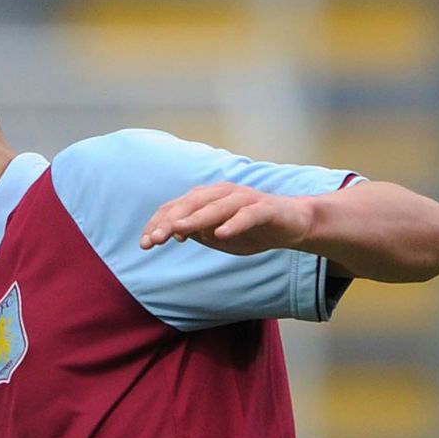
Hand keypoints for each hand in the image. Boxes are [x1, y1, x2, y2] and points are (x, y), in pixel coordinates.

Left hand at [140, 182, 312, 255]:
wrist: (293, 224)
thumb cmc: (252, 229)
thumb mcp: (220, 236)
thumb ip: (199, 232)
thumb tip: (175, 233)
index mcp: (209, 198)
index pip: (178, 207)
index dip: (159, 223)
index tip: (145, 244)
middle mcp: (224, 193)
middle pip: (192, 202)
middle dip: (172, 221)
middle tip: (156, 240)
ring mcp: (246, 198)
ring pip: (216, 206)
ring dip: (196, 219)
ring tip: (179, 232)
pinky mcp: (266, 207)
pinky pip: (248, 215)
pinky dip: (234, 223)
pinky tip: (221, 235)